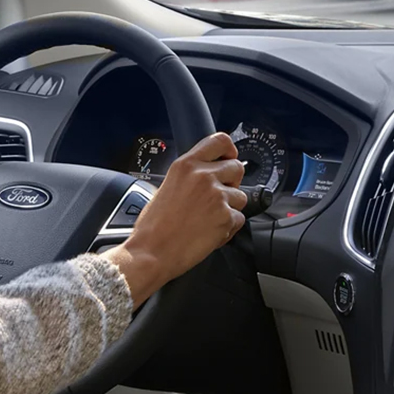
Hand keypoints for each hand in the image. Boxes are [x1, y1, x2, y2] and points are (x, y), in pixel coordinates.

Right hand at [103, 133, 245, 303]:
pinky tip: (209, 232)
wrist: (152, 252)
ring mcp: (217, 196)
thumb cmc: (154, 226)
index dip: (229, 150)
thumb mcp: (167, 186)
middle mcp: (203, 176)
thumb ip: (190, 176)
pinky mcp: (226, 217)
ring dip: (230, 208)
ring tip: (208, 219)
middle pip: (237, 167)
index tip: (229, 158)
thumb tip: (209, 172)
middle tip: (218, 196)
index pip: (220, 141)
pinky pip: (239, 219)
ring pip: (241, 196)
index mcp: (186, 165)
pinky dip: (228, 227)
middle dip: (232, 182)